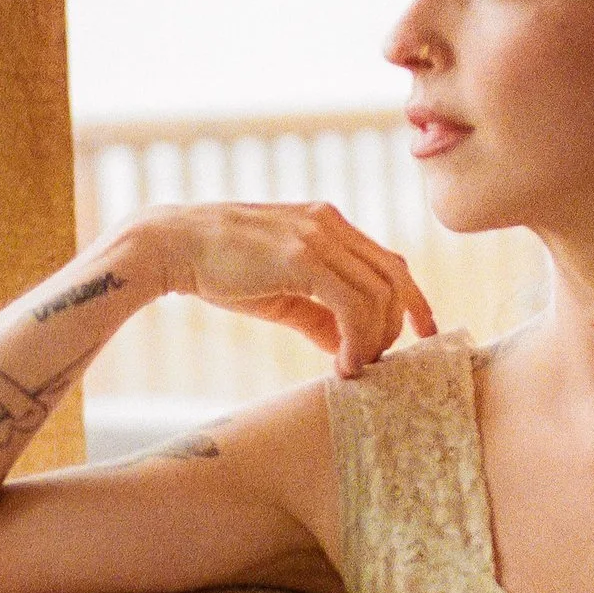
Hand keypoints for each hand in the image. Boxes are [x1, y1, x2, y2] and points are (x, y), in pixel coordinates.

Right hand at [125, 202, 435, 378]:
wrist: (171, 247)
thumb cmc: (220, 270)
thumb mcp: (281, 294)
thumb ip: (319, 315)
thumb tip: (347, 348)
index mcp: (329, 225)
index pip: (390, 263)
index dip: (413, 302)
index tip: (422, 336)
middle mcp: (331, 224)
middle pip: (394, 278)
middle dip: (398, 326)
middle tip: (378, 364)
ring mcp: (318, 236)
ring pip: (379, 293)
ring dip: (374, 339)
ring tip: (352, 368)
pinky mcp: (301, 256)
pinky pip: (351, 303)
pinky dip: (356, 338)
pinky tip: (340, 364)